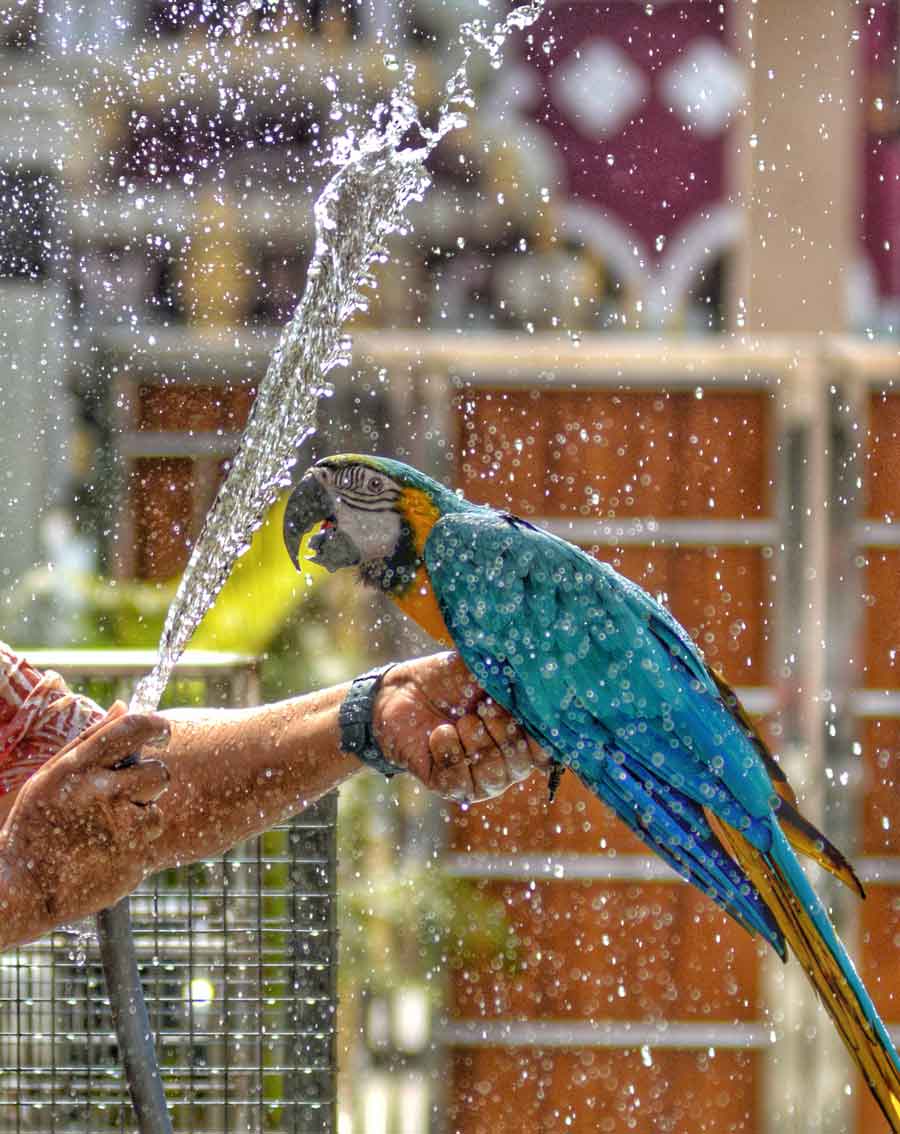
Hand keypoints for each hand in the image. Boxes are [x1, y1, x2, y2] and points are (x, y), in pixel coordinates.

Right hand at [0, 704, 170, 934]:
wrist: (22, 891)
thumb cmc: (35, 826)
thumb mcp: (51, 776)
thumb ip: (90, 740)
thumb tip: (125, 706)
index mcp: (79, 769)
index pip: (132, 729)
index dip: (156, 726)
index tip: (162, 731)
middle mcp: (103, 795)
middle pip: (160, 773)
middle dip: (150, 780)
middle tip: (128, 793)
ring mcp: (122, 831)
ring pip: (156, 811)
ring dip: (140, 816)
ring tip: (107, 828)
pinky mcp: (134, 863)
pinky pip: (147, 845)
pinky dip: (132, 847)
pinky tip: (103, 852)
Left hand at [373, 652, 549, 802]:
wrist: (402, 690)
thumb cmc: (448, 680)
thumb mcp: (484, 672)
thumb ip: (512, 679)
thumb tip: (537, 677)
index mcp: (521, 734)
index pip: (546, 750)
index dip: (540, 737)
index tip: (522, 713)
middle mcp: (505, 761)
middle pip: (521, 764)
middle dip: (503, 732)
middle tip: (483, 707)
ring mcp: (478, 776)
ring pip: (492, 776)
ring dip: (476, 743)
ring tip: (460, 721)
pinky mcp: (449, 786)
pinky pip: (459, 782)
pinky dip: (449, 752)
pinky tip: (439, 734)